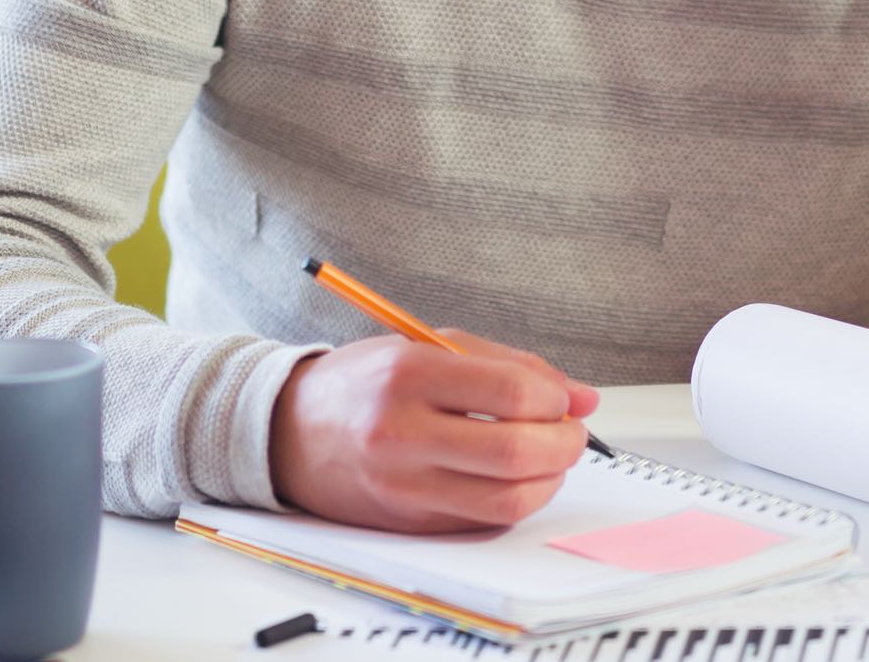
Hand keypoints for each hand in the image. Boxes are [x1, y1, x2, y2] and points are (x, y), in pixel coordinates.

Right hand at [267, 332, 598, 532]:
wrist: (288, 432)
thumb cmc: (363, 383)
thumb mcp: (424, 347)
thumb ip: (505, 364)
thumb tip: (580, 396)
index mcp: (408, 374)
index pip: (510, 393)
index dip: (553, 398)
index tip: (559, 398)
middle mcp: (402, 432)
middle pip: (515, 452)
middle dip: (564, 444)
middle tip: (570, 432)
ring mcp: (404, 485)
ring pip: (508, 499)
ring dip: (549, 480)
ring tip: (550, 457)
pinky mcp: (409, 521)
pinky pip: (484, 519)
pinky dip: (516, 500)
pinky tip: (516, 479)